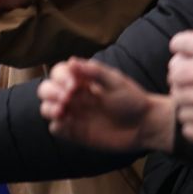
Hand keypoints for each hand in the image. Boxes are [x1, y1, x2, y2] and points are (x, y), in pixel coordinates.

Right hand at [37, 57, 173, 153]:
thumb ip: (95, 71)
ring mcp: (73, 114)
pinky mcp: (75, 132)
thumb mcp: (117, 82)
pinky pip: (56, 129)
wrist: (146, 125)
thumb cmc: (133, 100)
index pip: (58, 74)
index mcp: (81, 81)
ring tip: (63, 111)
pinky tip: (69, 124)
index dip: (60, 78)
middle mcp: (73, 96)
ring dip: (50, 108)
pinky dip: (57, 126)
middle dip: (51, 92)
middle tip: (67, 98)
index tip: (74, 85)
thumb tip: (71, 61)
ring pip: (46, 108)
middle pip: (46, 90)